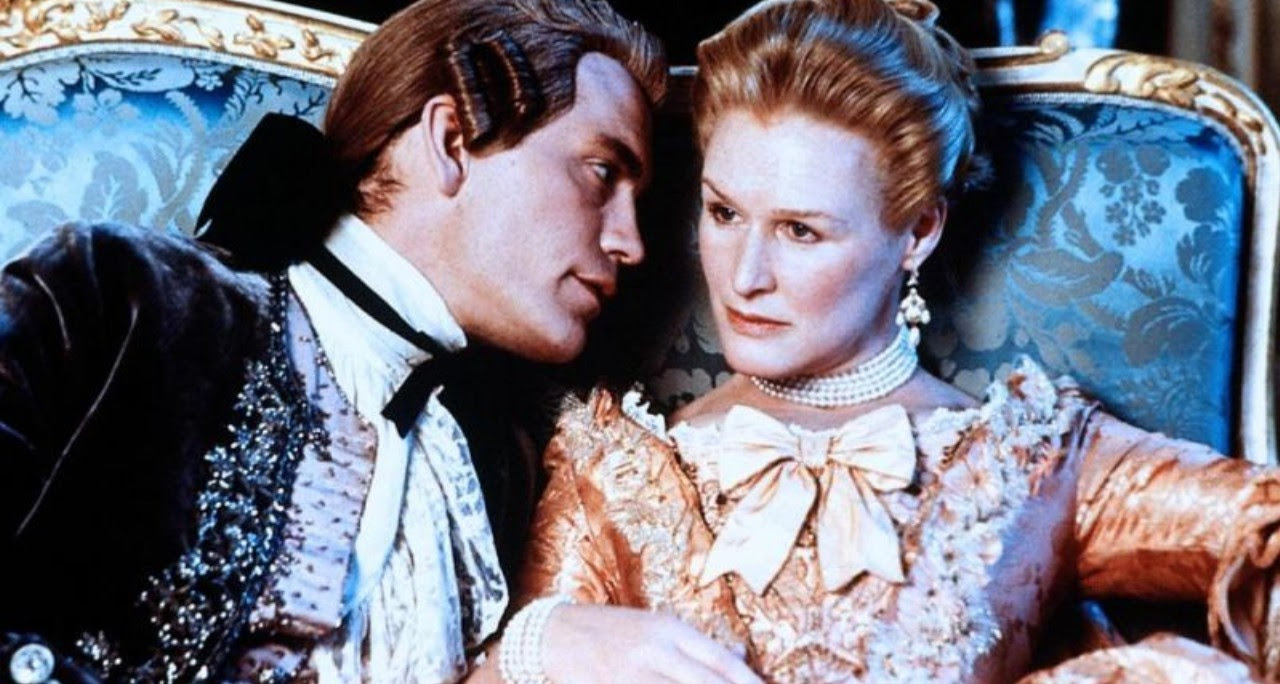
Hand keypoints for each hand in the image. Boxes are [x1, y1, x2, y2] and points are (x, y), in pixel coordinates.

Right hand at [541, 604, 761, 683]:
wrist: (555, 634)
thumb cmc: (613, 631)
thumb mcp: (656, 626)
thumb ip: (696, 646)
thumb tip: (742, 658)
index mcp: (668, 630)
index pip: (720, 660)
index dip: (748, 681)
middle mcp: (654, 652)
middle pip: (705, 683)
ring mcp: (632, 677)